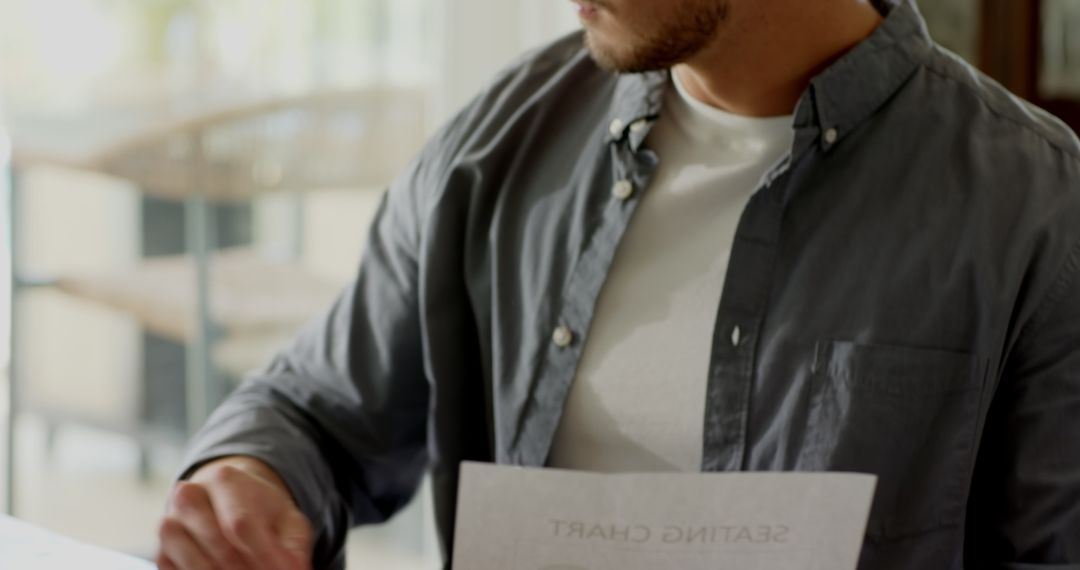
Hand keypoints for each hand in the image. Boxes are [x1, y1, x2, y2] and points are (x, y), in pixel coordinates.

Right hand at [157, 456, 312, 569]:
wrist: (225, 500)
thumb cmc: (260, 511)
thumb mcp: (287, 520)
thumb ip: (294, 545)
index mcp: (224, 480)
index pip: (241, 524)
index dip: (265, 556)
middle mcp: (189, 496)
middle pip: (220, 547)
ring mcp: (170, 524)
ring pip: (195, 564)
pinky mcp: (160, 551)